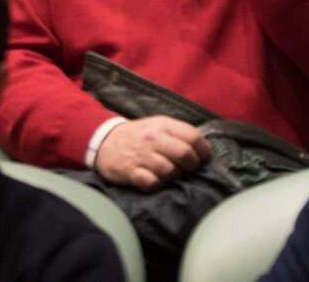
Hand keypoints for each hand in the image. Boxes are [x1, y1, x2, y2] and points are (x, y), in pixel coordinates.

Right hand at [94, 116, 211, 189]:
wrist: (105, 141)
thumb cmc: (138, 135)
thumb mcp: (158, 125)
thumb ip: (178, 133)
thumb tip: (202, 148)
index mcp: (163, 125)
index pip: (193, 137)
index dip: (203, 150)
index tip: (203, 158)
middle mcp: (154, 139)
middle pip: (184, 154)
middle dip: (192, 165)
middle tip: (189, 169)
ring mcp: (142, 155)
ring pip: (170, 171)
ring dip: (175, 176)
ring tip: (171, 174)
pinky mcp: (131, 172)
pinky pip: (152, 183)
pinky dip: (158, 184)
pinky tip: (156, 180)